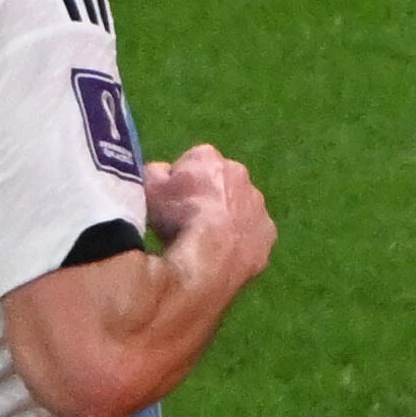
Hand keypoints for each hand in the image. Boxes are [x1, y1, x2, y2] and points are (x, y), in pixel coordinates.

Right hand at [138, 143, 274, 290]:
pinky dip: (241, 244)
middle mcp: (240, 173)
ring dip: (227, 221)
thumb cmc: (175, 218)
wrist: (209, 256)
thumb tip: (161, 172)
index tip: (171, 200)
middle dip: (208, 198)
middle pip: (221, 183)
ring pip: (240, 210)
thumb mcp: (148, 188)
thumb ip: (154, 174)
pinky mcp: (267, 234)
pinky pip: (252, 236)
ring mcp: (258, 205)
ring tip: (207, 244)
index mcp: (208, 157)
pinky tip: (224, 259)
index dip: (181, 181)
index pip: (193, 162)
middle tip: (189, 223)